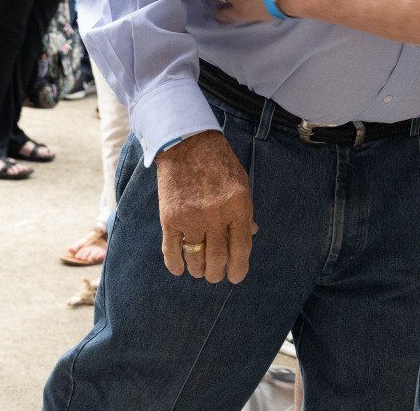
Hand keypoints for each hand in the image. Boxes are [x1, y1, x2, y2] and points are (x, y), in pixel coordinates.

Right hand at [155, 131, 256, 283]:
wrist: (186, 143)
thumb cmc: (218, 163)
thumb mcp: (241, 183)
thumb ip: (245, 211)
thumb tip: (250, 236)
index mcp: (238, 206)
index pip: (242, 248)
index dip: (239, 268)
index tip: (235, 276)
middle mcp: (216, 214)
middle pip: (218, 259)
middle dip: (217, 273)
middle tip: (216, 275)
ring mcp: (191, 217)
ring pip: (196, 259)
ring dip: (199, 270)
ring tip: (200, 270)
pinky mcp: (170, 218)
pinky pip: (172, 251)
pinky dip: (176, 265)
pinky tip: (180, 268)